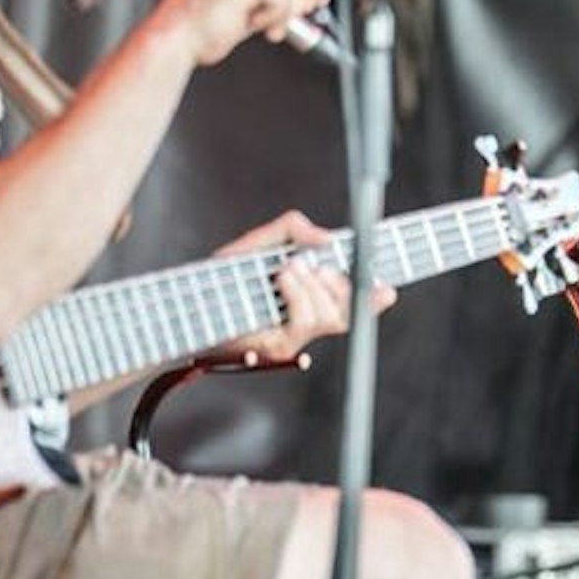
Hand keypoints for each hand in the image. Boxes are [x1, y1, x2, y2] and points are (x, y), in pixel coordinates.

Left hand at [215, 210, 395, 361]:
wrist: (191, 301)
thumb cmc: (223, 276)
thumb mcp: (260, 242)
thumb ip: (293, 230)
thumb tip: (327, 238)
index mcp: (309, 298)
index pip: (352, 304)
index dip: (374, 299)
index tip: (387, 287)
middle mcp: (306, 321)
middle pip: (348, 312)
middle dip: (340, 284)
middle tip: (315, 265)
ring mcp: (295, 338)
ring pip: (329, 317)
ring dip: (313, 286)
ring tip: (287, 268)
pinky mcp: (278, 348)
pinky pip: (303, 324)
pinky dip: (298, 295)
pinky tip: (283, 278)